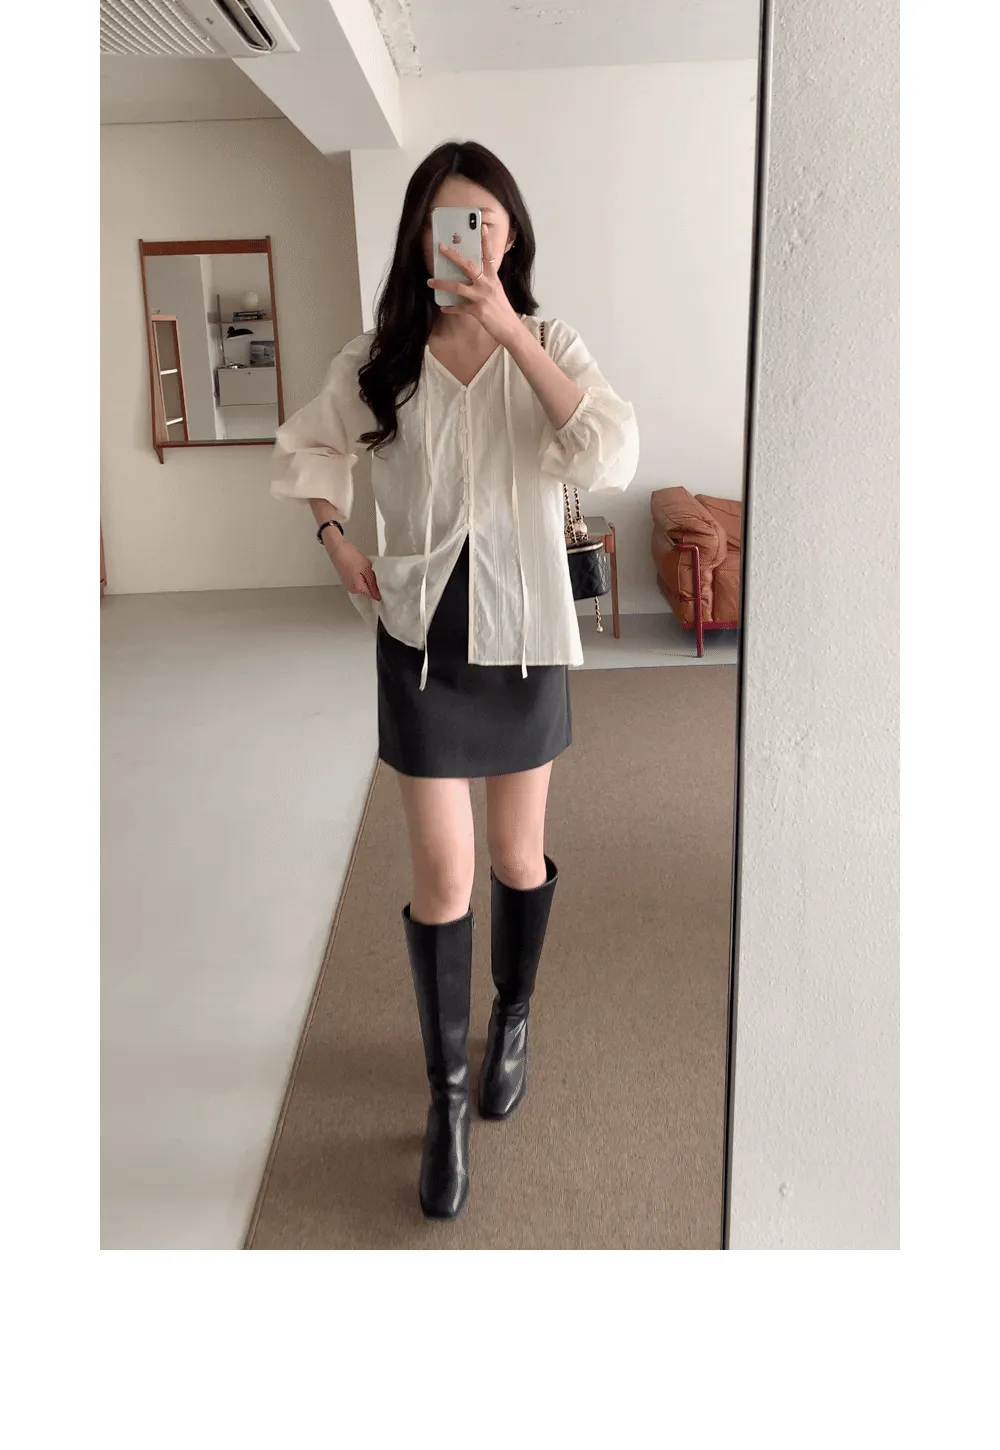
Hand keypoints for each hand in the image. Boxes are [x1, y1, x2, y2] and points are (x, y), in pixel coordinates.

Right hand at [326, 535, 380, 600]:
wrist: (337, 548)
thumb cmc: (349, 556)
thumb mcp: (367, 569)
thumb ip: (373, 583)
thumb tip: (378, 594)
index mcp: (357, 588)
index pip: (373, 596)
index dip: (379, 590)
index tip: (381, 582)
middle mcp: (351, 589)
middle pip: (367, 591)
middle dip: (373, 583)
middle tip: (373, 572)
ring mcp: (348, 584)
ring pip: (363, 585)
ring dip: (367, 579)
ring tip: (366, 568)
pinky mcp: (346, 578)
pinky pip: (358, 580)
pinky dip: (361, 575)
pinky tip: (361, 567)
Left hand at [428, 221, 521, 344]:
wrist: (510, 329)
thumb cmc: (502, 310)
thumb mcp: (496, 291)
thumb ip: (485, 282)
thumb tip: (472, 277)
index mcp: (493, 278)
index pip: (489, 255)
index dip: (485, 241)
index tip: (482, 227)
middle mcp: (487, 284)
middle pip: (468, 265)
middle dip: (453, 255)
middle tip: (441, 247)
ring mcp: (482, 297)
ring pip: (458, 286)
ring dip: (442, 283)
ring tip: (430, 281)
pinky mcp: (477, 310)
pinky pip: (459, 307)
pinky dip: (450, 308)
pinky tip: (443, 307)